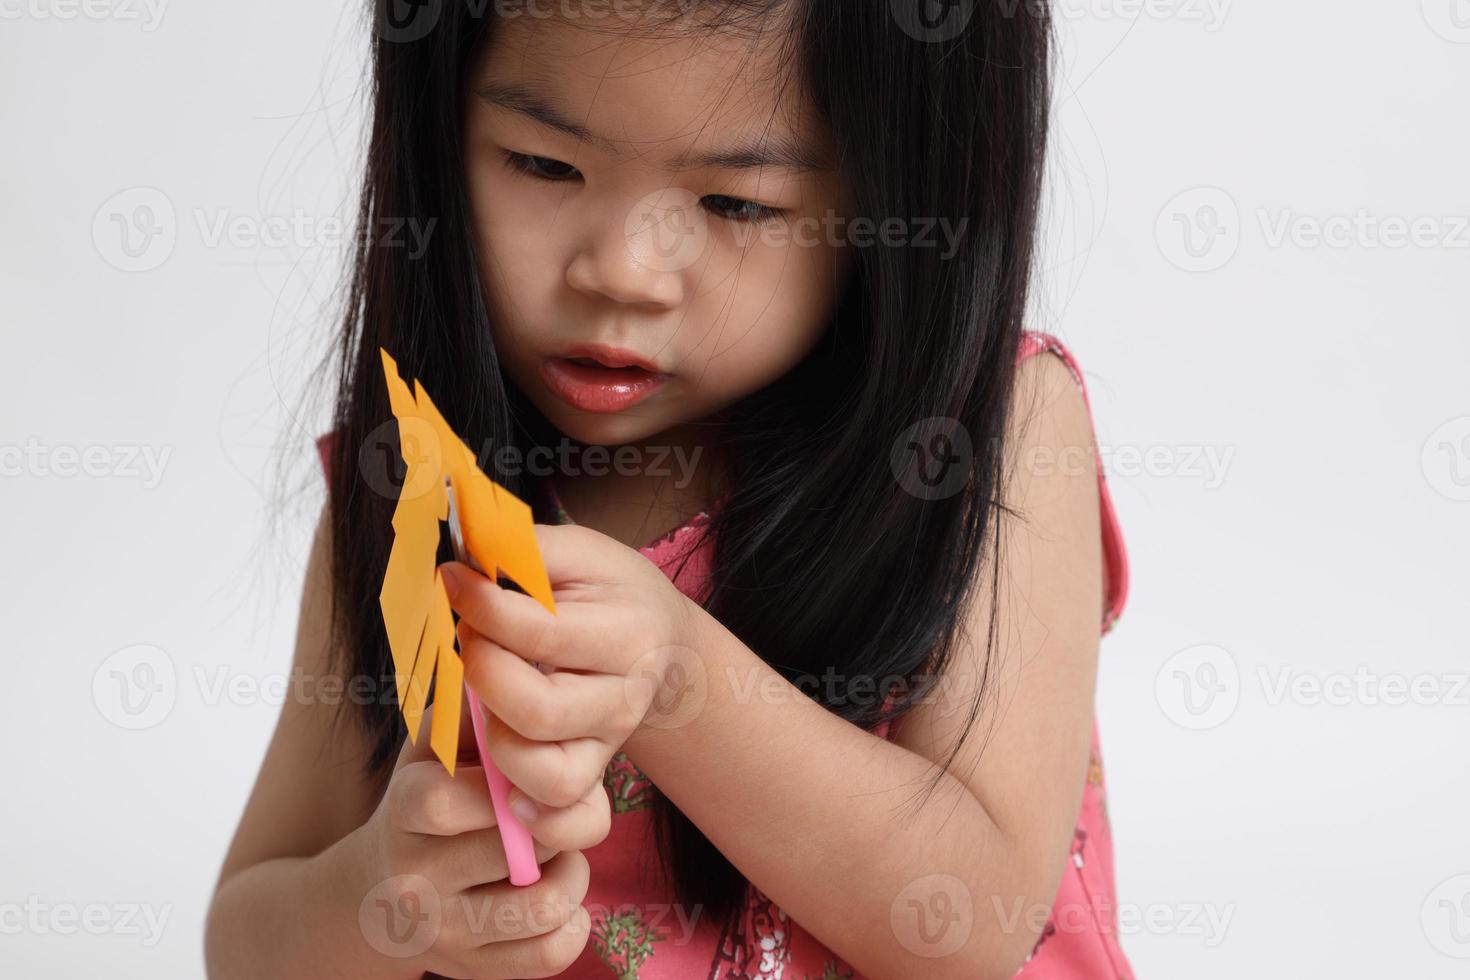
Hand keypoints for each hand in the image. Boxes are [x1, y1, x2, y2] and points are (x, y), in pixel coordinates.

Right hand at [340, 697, 606, 978]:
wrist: (375, 895)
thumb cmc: (427, 799)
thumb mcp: (432, 747)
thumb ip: (471, 709)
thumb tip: (517, 666)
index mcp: (402, 811)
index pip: (443, 800)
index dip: (504, 780)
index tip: (527, 771)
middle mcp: (414, 879)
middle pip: (510, 849)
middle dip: (556, 820)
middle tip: (559, 810)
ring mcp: (444, 933)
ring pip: (541, 906)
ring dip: (571, 873)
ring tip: (558, 855)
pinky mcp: (474, 971)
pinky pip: (550, 956)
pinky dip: (573, 924)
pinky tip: (556, 897)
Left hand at [438, 522, 700, 826]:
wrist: (662, 639)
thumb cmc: (610, 590)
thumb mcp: (581, 552)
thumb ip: (528, 549)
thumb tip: (466, 552)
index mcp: (630, 635)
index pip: (541, 634)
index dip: (482, 607)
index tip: (453, 580)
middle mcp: (625, 697)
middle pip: (539, 710)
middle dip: (483, 671)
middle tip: (470, 638)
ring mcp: (609, 743)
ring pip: (548, 773)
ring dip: (496, 738)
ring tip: (485, 698)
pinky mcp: (592, 773)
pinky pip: (564, 815)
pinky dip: (529, 810)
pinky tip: (502, 776)